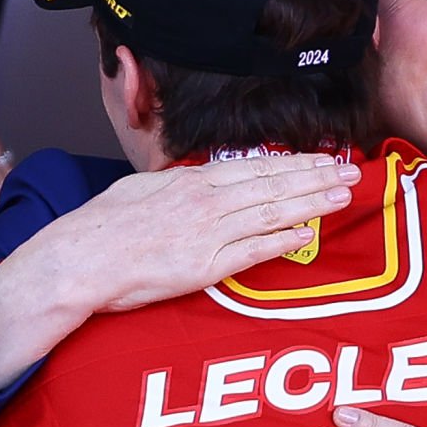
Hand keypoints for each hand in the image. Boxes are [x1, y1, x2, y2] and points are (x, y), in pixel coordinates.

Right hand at [32, 151, 358, 312]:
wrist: (76, 261)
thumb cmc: (101, 228)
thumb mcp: (141, 190)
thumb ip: (178, 185)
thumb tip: (200, 179)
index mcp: (190, 182)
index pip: (254, 167)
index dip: (292, 163)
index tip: (322, 158)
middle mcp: (204, 203)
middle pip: (271, 185)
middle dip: (315, 177)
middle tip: (350, 172)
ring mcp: (206, 234)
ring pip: (270, 212)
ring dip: (310, 203)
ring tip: (341, 195)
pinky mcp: (203, 267)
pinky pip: (252, 251)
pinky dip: (282, 241)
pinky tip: (308, 233)